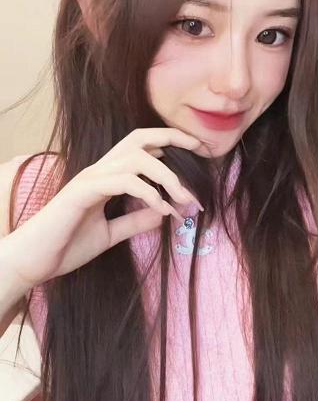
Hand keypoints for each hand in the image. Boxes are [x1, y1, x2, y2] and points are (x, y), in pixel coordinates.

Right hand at [1, 128, 202, 291]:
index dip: (171, 142)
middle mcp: (100, 170)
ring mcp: (90, 178)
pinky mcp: (83, 192)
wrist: (32, 262)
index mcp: (107, 176)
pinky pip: (123, 181)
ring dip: (167, 176)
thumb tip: (165, 211)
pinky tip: (162, 209)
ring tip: (185, 199)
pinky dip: (148, 192)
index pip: (142, 147)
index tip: (199, 152)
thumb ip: (136, 220)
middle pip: (140, 138)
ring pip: (136, 158)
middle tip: (201, 151)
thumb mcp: (110, 234)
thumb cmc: (66, 246)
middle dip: (173, 138)